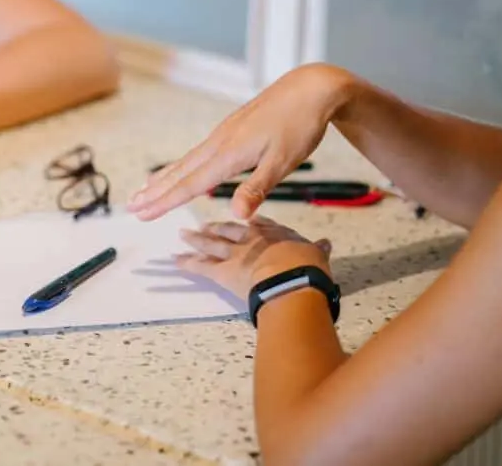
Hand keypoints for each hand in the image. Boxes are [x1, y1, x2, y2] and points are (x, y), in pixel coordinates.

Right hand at [128, 63, 355, 220]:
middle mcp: (220, 142)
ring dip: (164, 178)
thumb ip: (256, 189)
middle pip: (180, 172)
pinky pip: (198, 152)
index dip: (165, 201)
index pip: (190, 184)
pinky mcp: (231, 129)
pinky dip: (182, 165)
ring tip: (144, 189)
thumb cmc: (300, 126)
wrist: (311, 88)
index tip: (142, 213)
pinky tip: (181, 169)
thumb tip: (235, 215)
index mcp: (230, 154)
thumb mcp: (283, 161)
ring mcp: (223, 134)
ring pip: (187, 160)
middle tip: (130, 206)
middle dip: (155, 191)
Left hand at [177, 216, 332, 300]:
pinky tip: (175, 260)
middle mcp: (251, 239)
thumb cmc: (307, 269)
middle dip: (217, 228)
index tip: (245, 220)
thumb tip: (326, 244)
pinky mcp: (222, 272)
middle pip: (230, 230)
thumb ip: (318, 249)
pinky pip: (200, 266)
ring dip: (196, 240)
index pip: (260, 224)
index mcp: (275, 234)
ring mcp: (234, 254)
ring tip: (184, 235)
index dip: (251, 223)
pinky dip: (187, 263)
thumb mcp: (317, 255)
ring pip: (211, 244)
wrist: (292, 281)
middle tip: (205, 226)